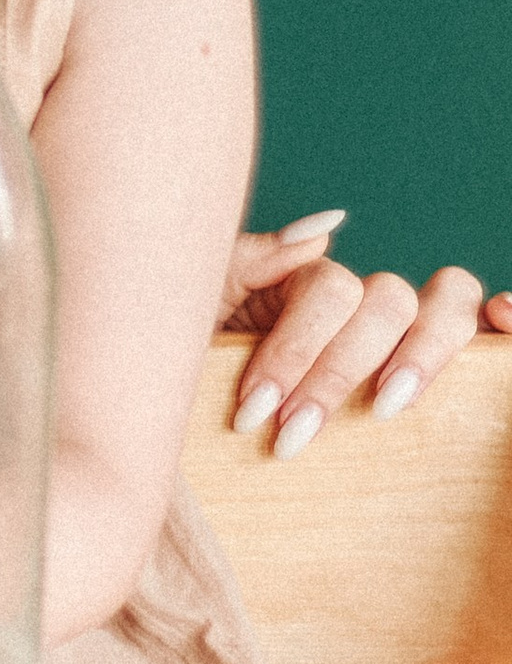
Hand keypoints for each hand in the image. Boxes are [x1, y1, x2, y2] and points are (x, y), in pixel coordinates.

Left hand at [219, 211, 511, 457]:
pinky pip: (480, 328)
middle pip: (387, 302)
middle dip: (337, 373)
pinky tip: (505, 321)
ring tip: (384, 409)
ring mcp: (401, 332)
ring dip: (420, 357)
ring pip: (446, 308)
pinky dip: (502, 322)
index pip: (333, 289)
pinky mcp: (423, 371)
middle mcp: (363, 300)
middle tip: (290, 438)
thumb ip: (253, 258)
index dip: (297, 350)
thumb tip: (329, 225)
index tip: (253, 413)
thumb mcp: (205, 302)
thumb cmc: (192, 358)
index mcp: (309, 281)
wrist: (182, 405)